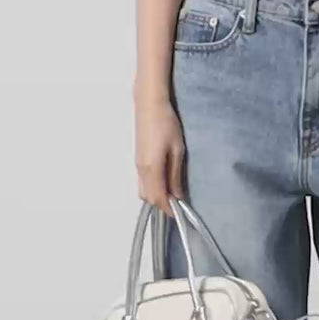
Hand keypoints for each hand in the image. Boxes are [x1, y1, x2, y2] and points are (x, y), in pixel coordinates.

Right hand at [135, 96, 186, 215]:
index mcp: (151, 169)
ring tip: (173, 192)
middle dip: (162, 204)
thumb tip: (178, 195)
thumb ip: (176, 175)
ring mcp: (137, 165)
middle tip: (179, 203)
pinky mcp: (138, 160)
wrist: (149, 105)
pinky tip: (164, 182)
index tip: (180, 213)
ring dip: (156, 196)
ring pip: (144, 190)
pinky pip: (142, 182)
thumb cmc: (166, 125)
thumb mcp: (177, 150)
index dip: (168, 209)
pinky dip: (152, 187)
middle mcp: (141, 170)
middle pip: (148, 197)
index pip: (158, 198)